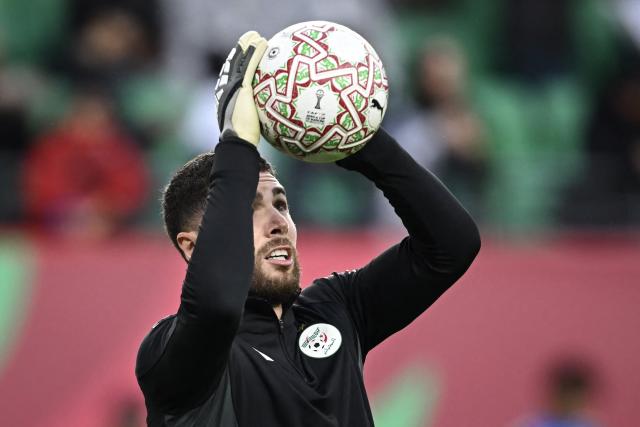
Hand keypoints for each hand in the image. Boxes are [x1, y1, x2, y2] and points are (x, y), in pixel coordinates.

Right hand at [214, 31, 267, 146]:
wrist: (238, 142)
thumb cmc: (245, 141)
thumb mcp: (251, 127)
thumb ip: (256, 119)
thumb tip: (272, 124)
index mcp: (228, 98)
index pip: (232, 77)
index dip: (237, 65)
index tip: (244, 58)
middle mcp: (227, 89)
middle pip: (233, 64)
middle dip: (240, 50)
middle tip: (248, 39)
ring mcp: (233, 87)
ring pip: (240, 61)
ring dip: (247, 46)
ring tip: (255, 35)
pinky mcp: (241, 87)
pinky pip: (250, 65)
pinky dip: (255, 52)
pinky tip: (263, 42)